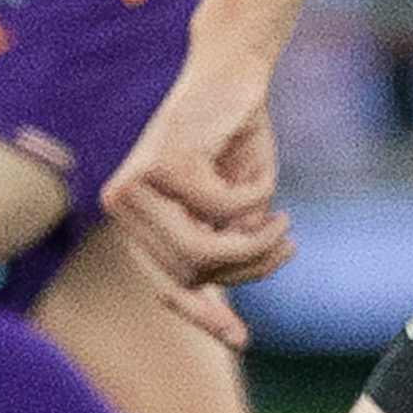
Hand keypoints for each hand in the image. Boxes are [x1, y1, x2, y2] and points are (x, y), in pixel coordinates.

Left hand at [105, 38, 292, 334]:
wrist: (231, 70)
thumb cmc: (234, 137)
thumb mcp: (235, 206)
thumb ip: (227, 247)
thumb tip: (229, 303)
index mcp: (137, 220)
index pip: (166, 284)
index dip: (204, 316)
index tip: (243, 341)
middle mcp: (124, 205)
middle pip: (193, 272)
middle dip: (249, 266)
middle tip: (287, 242)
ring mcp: (136, 186)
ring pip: (202, 251)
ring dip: (254, 243)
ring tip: (283, 225)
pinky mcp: (160, 164)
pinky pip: (221, 211)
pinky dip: (254, 200)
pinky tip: (261, 180)